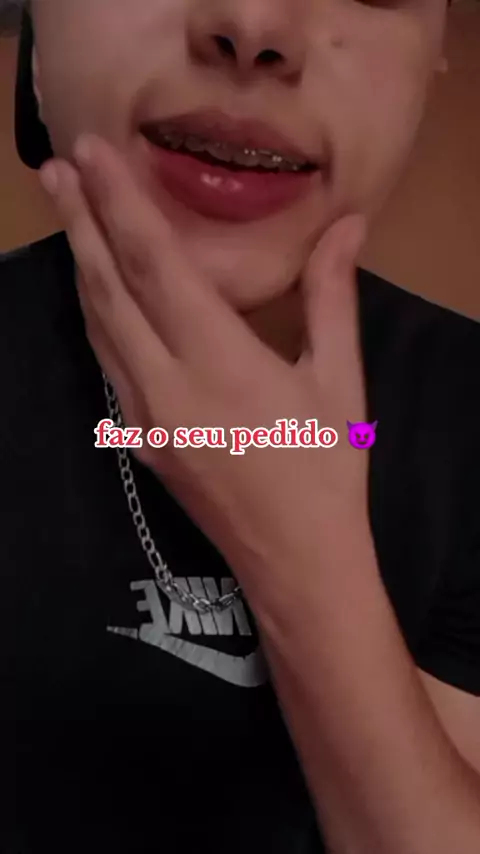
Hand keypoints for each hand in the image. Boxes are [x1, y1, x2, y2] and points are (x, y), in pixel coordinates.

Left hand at [40, 135, 369, 583]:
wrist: (295, 560)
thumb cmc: (326, 469)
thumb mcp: (338, 380)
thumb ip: (332, 296)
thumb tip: (348, 225)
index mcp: (220, 362)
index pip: (156, 266)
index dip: (121, 205)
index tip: (92, 156)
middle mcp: (167, 384)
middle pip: (111, 289)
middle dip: (81, 223)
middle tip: (56, 168)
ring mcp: (144, 416)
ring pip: (99, 327)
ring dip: (81, 266)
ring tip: (67, 215)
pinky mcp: (139, 440)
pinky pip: (108, 364)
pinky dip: (96, 317)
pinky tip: (94, 294)